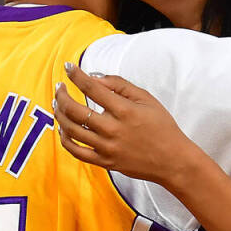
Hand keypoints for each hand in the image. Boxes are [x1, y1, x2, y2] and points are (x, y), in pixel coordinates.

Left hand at [53, 62, 201, 187]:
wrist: (172, 160)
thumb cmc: (162, 127)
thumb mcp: (147, 99)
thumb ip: (120, 85)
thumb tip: (94, 77)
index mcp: (125, 110)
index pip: (92, 89)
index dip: (76, 75)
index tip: (68, 67)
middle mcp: (113, 129)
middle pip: (76, 110)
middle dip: (62, 96)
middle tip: (59, 88)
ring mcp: (107, 148)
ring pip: (72, 130)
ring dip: (60, 115)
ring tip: (58, 105)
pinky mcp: (105, 162)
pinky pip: (77, 152)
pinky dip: (65, 139)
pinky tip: (63, 129)